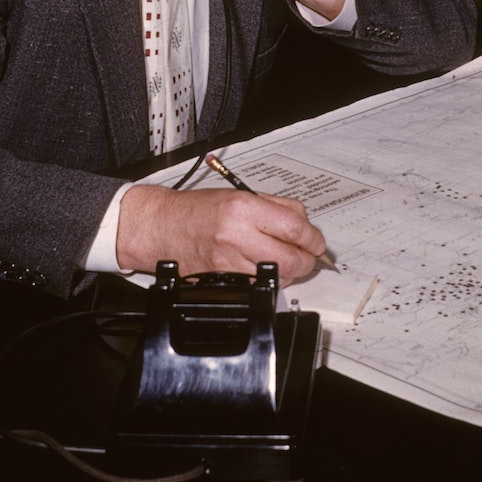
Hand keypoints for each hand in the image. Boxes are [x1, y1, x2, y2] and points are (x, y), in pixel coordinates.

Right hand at [115, 183, 328, 284]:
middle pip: (290, 259)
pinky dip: (270, 280)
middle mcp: (236, 236)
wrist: (164, 227)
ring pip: (277, 277)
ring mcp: (228, 263)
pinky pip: (259, 287)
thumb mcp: (242, 194)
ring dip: (291, 272)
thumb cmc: (199, 209)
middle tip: (309, 255)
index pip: (293, 228)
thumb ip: (278, 208)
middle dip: (307, 260)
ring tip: (286, 259)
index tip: (317, 242)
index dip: (313, 238)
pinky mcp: (222, 282)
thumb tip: (306, 226)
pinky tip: (266, 268)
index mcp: (243, 208)